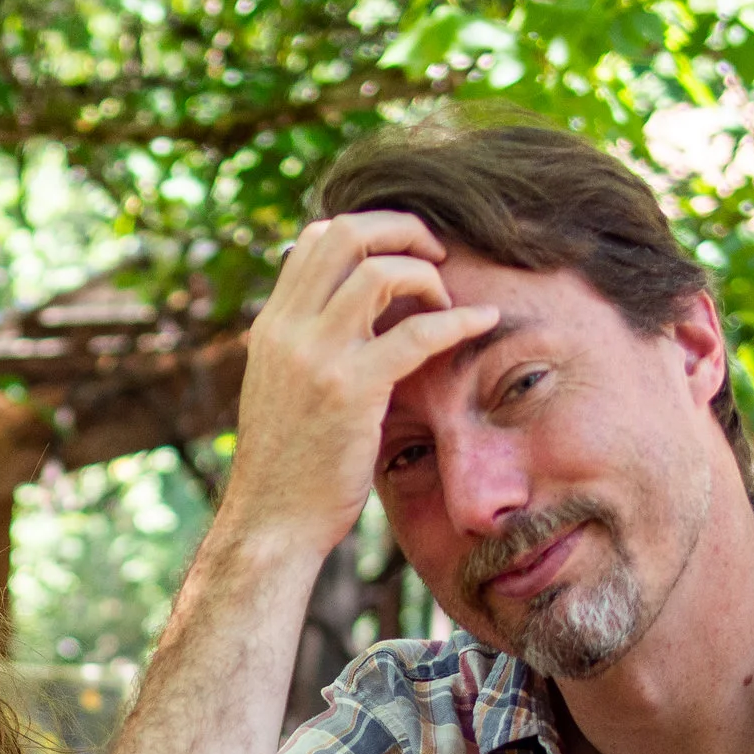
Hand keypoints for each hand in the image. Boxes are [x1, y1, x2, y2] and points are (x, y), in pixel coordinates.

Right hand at [220, 211, 501, 560]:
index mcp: (273, 327)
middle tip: (436, 254)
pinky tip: (482, 322)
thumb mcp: (283, 391)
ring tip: (447, 302)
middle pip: (346, 233)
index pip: (315, 238)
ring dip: (426, 275)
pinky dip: (458, 320)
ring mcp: (316, 357)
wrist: (271, 523)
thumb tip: (348, 320)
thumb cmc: (288, 467)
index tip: (402, 255)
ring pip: (380, 271)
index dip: (367, 231)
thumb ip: (308, 349)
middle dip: (402, 230)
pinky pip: (416, 333)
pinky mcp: (350, 390)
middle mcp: (288, 330)